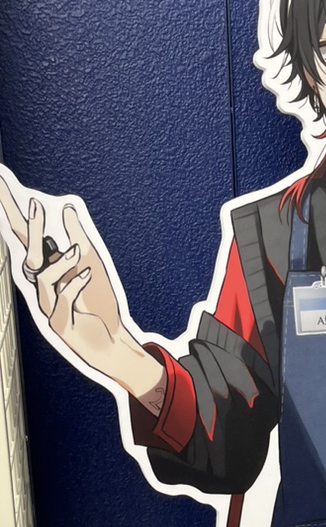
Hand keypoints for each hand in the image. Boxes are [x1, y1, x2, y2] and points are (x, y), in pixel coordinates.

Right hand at [0, 170, 164, 401]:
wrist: (114, 342)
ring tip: (79, 253)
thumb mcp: (92, 264)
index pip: (24, 240)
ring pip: (42, 279)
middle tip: (35, 204)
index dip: (13, 215)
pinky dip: (74, 286)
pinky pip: (61, 301)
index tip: (2, 185)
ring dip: (61, 263)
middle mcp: (44, 288)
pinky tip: (87, 276)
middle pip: (28, 256)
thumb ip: (78, 237)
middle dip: (28, 230)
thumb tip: (66, 207)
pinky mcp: (60, 326)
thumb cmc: (99, 306)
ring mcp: (49, 308)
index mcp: (48, 272)